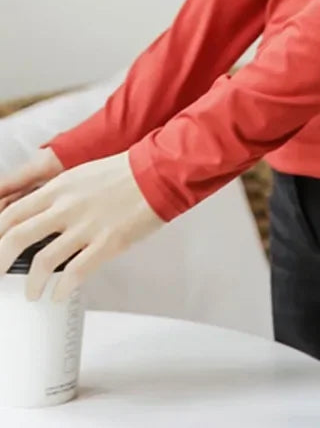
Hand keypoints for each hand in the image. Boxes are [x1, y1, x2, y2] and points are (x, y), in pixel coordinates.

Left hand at [0, 151, 163, 301]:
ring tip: (32, 293)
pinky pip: (74, 273)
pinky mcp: (107, 242)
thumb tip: (40, 217)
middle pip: (15, 237)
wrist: (160, 172)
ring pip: (41, 262)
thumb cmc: (126, 172)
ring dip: (31, 284)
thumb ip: (59, 195)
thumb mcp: (82, 174)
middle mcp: (67, 206)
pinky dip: (61, 289)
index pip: (12, 213)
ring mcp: (86, 226)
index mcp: (59, 187)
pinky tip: (59, 294)